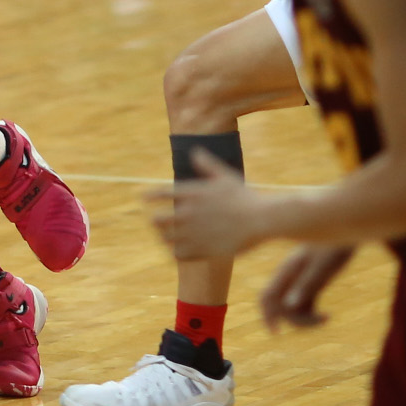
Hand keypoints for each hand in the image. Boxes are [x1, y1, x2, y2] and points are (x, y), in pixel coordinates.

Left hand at [147, 149, 266, 259]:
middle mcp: (188, 212)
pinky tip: (182, 250)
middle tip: (157, 222)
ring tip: (168, 237)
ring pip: (165, 239)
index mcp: (191, 193)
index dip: (149, 196)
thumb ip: (206, 164)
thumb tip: (194, 151)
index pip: (159, 194)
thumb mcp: (224, 175)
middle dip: (156, 220)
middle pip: (157, 219)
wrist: (261, 219)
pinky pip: (178, 254)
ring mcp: (194, 232)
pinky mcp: (202, 250)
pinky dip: (177, 252)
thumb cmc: (244, 196)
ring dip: (165, 237)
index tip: (144, 198)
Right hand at [259, 244, 353, 330]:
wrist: (350, 229)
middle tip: (320, 320)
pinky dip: (313, 314)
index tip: (276, 332)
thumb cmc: (335, 246)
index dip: (266, 315)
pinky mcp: (313, 283)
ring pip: (293, 308)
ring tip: (326, 318)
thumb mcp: (322, 267)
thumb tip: (288, 306)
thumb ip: (305, 285)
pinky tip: (328, 315)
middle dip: (295, 320)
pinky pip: (306, 305)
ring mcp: (301, 281)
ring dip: (305, 319)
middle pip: (281, 307)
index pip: (267, 296)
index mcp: (288, 271)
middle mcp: (291, 277)